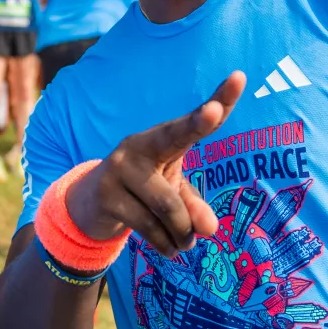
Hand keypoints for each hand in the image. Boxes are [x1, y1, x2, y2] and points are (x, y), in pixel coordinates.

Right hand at [66, 72, 244, 254]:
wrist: (88, 206)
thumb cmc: (142, 194)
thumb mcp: (171, 195)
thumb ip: (192, 205)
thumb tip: (208, 229)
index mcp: (159, 140)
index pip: (192, 122)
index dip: (219, 100)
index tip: (239, 78)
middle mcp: (138, 146)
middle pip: (174, 135)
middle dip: (197, 121)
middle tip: (214, 110)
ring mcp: (119, 169)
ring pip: (168, 206)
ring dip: (183, 232)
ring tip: (186, 245)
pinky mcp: (107, 196)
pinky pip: (149, 226)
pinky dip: (166, 244)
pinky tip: (170, 250)